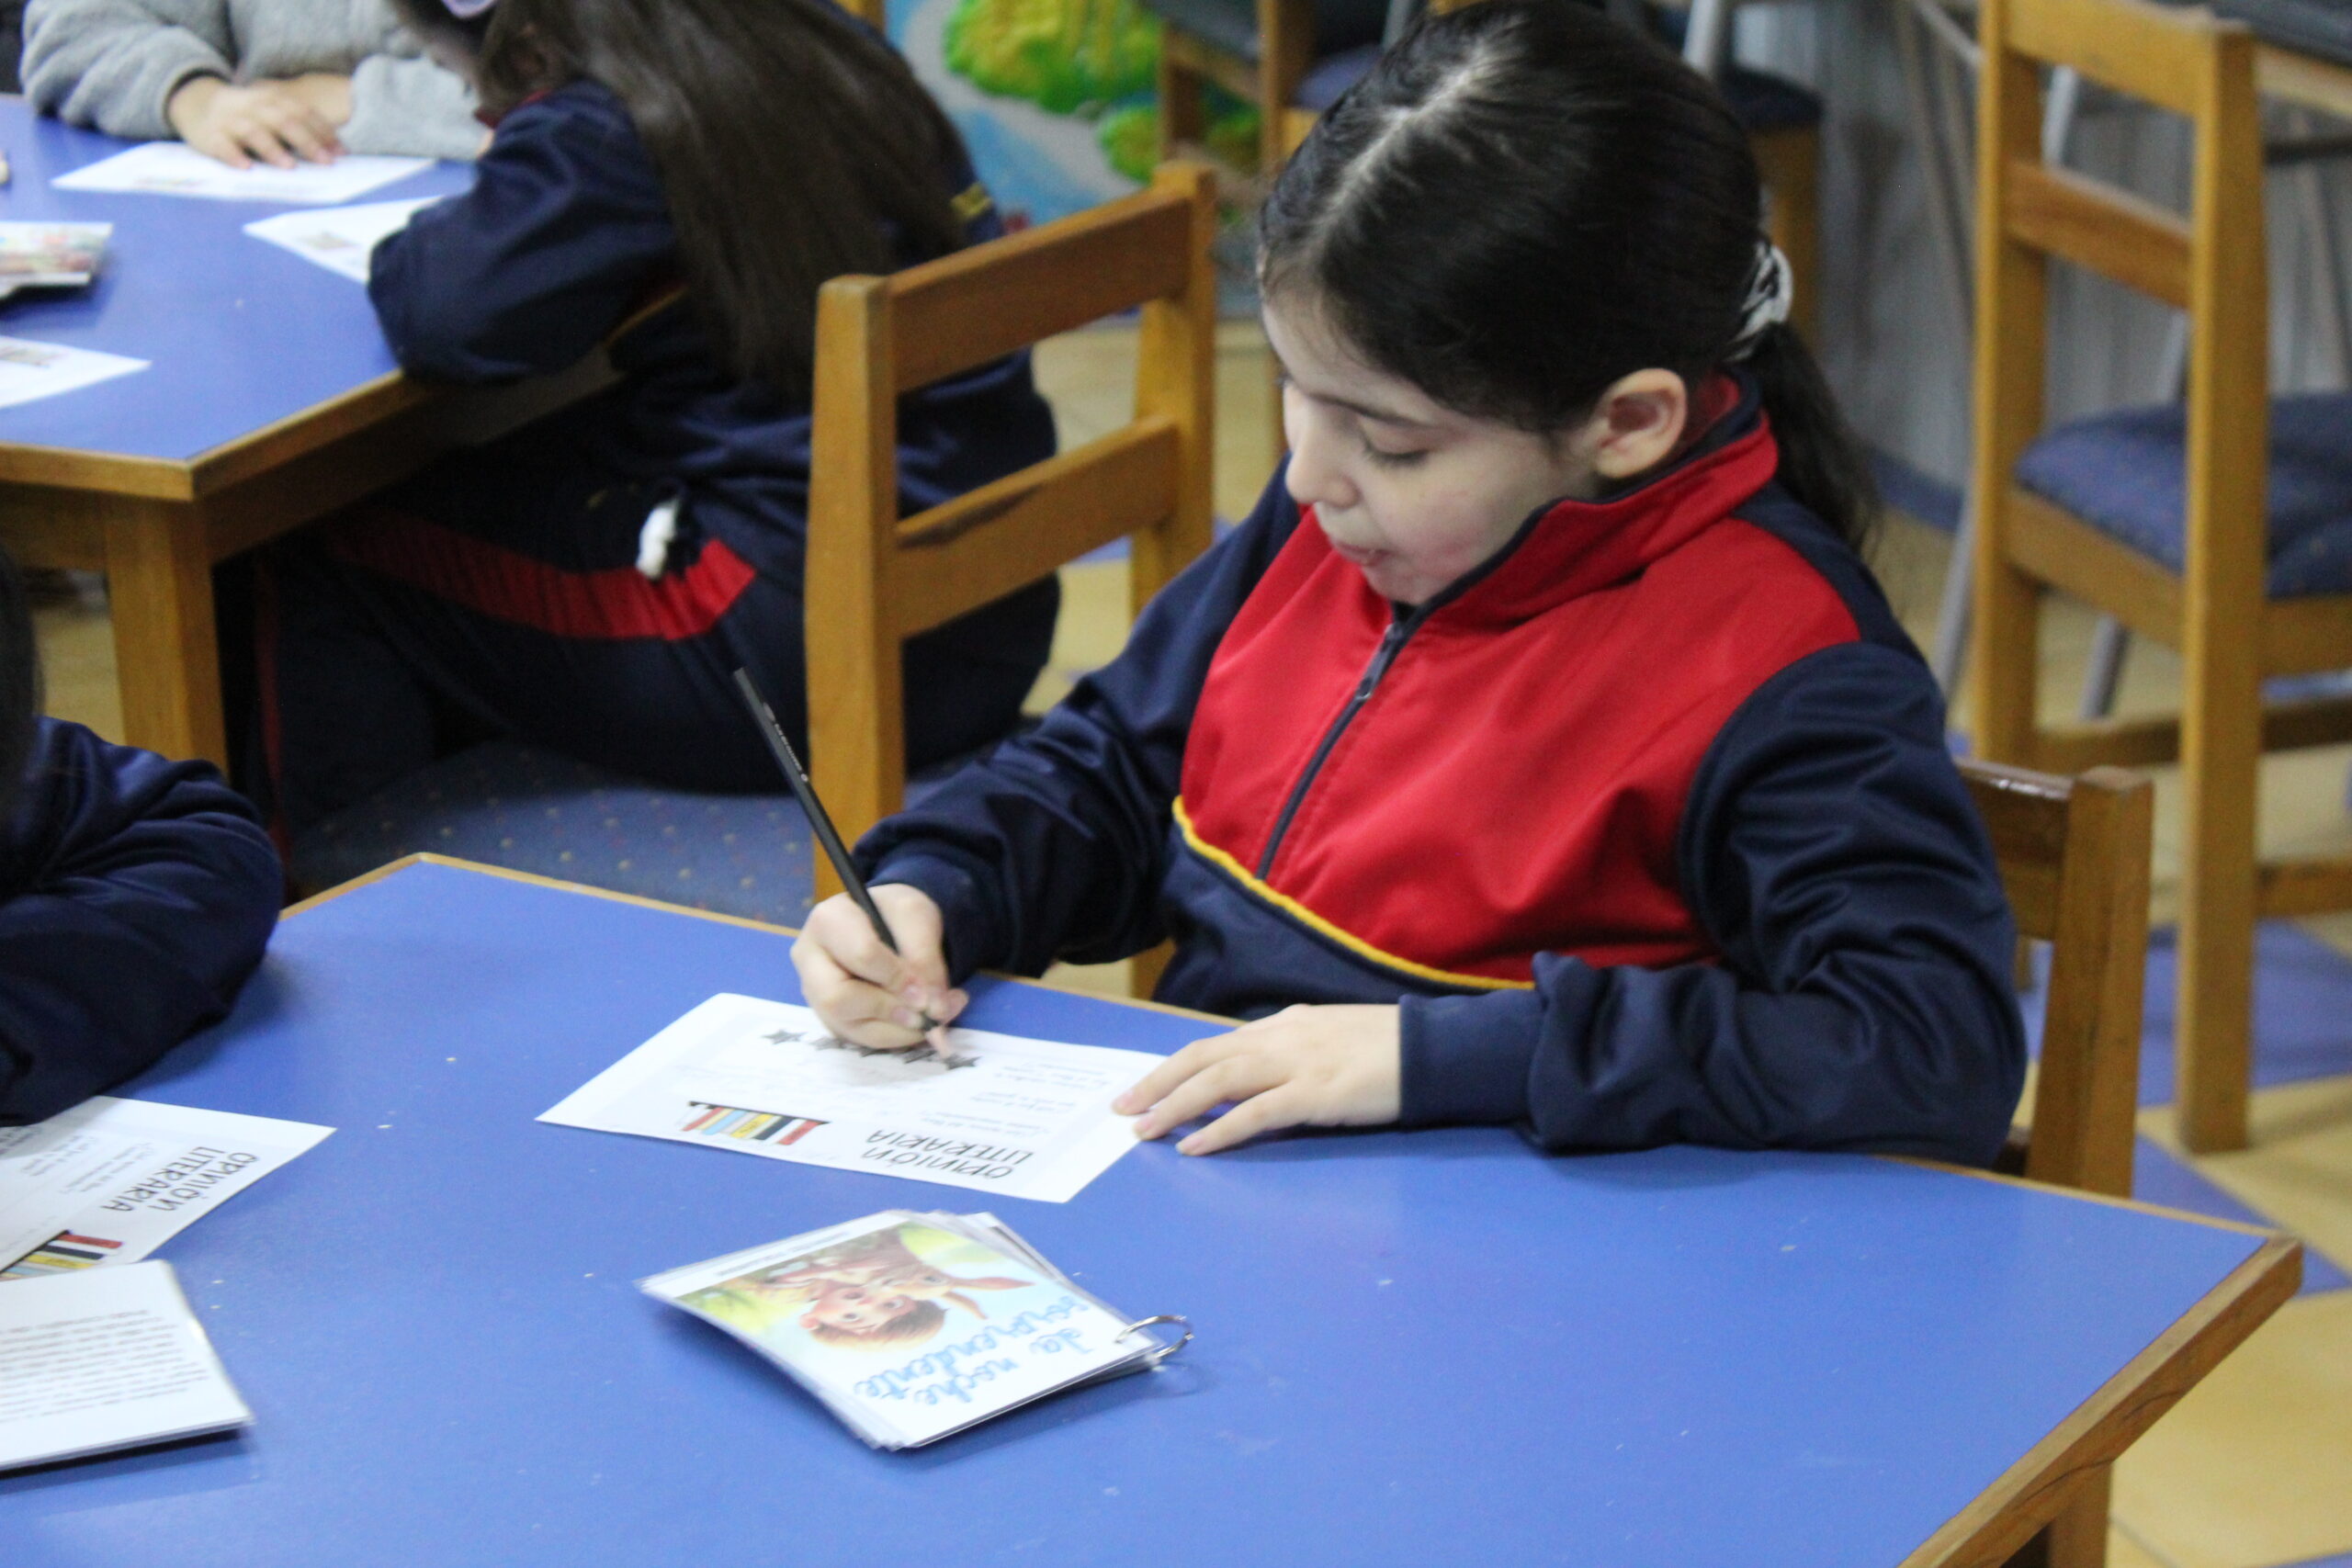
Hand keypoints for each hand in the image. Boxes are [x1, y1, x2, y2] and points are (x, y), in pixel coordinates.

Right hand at [166, 76, 346, 168]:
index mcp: (271, 99)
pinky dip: (233, 156)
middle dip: (306, 141)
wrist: (197, 102)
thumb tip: (337, 151)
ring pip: (253, 131)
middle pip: (282, 121)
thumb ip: (299, 125)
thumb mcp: (272, 111)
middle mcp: (252, 106)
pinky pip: (222, 145)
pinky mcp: (210, 135)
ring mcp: (230, 120)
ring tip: (289, 167)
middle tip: (325, 162)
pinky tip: (246, 168)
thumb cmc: (248, 115)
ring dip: (273, 149)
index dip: (322, 131)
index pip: (301, 112)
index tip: (341, 153)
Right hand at [791, 886, 966, 1050]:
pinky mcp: (830, 1017)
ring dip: (898, 1030)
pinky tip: (920, 1024)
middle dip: (889, 1010)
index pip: (861, 956)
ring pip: (849, 1026)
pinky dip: (895, 1037)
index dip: (897, 978)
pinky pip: (859, 1039)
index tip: (927, 989)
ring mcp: (815, 993)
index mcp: (828, 921)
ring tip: (934, 1019)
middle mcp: (810, 960)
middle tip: (927, 1012)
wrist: (890, 926)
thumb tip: (932, 1008)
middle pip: (837, 999)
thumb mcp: (918, 917)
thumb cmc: (897, 915)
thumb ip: (925, 958)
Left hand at [1113, 1004, 1401, 1153]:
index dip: (1172, 1067)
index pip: (1213, 1044)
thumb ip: (1290, 1054)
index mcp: (1283, 1025)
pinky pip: (1256, 1113)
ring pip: (1220, 1081)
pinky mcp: (1315, 1094)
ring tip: (1144, 1130)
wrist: (1434, 1051)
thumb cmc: (1387, 1050)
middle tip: (1122, 1110)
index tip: (1141, 1088)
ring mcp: (1297, 1064)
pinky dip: (1220, 1128)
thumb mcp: (1329, 1040)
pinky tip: (1195, 1146)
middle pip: (1203, 1057)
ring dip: (1176, 1105)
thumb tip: (1254, 1078)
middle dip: (1157, 1083)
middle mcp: (1281, 1038)